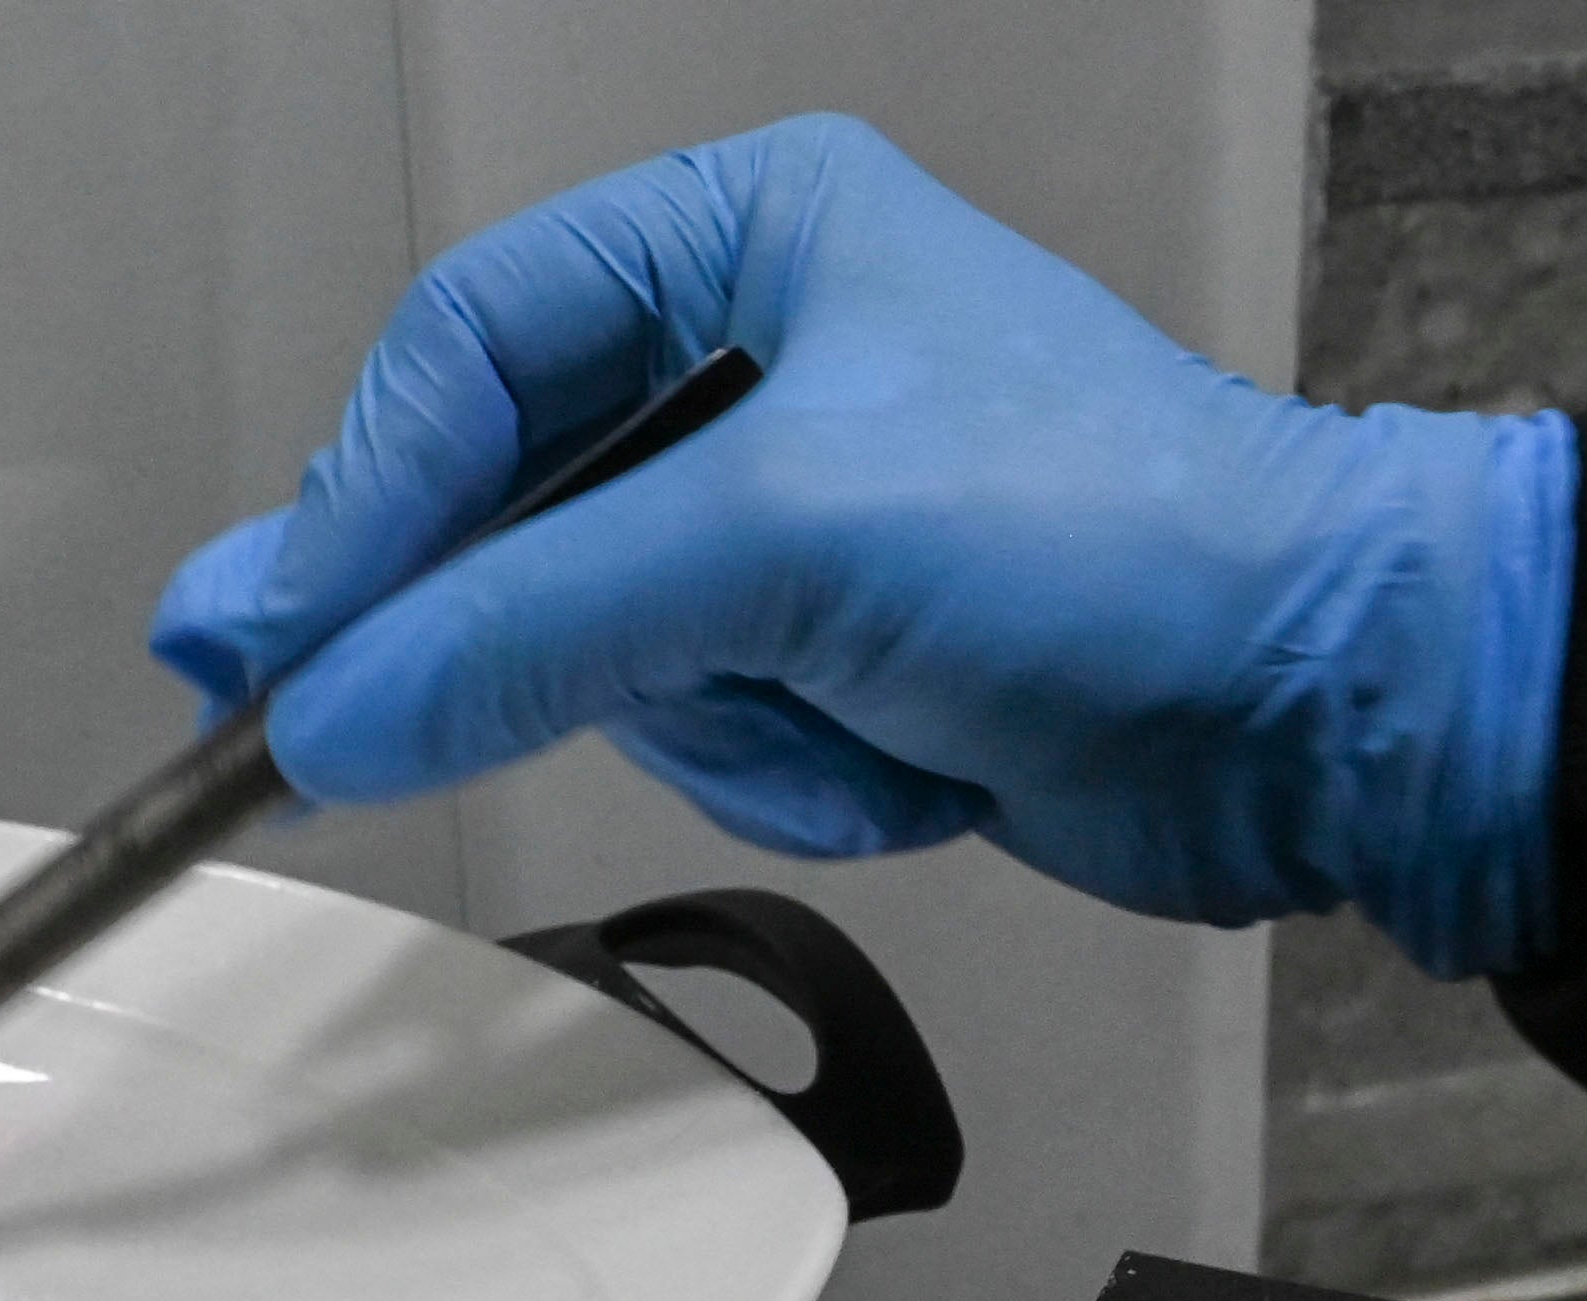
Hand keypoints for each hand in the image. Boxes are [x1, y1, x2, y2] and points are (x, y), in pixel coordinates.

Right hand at [148, 116, 1575, 975]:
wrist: (1320, 708)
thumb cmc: (1132, 545)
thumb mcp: (785, 542)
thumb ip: (530, 624)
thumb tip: (333, 703)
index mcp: (752, 233)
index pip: (469, 353)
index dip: (355, 504)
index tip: (266, 641)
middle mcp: (771, 359)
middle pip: (513, 516)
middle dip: (532, 640)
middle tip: (326, 727)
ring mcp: (808, 523)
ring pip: (608, 658)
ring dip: (725, 727)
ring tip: (854, 714)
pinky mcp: (854, 662)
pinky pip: (719, 741)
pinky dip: (804, 779)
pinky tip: (917, 761)